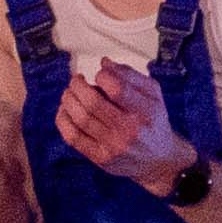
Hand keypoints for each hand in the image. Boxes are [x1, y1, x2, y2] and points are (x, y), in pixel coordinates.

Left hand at [53, 58, 193, 191]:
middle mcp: (129, 131)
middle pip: (92, 103)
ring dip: (68, 99)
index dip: (102, 76)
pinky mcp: (100, 158)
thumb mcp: (152, 93)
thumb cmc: (152, 121)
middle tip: (76, 80)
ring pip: (80, 119)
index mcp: (145, 111)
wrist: (158, 159)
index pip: (117, 89)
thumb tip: (104, 63)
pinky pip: (73, 137)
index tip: (100, 74)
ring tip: (70, 92)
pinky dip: (63, 119)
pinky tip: (66, 110)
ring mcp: (113, 146)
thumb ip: (129, 74)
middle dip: (78, 85)